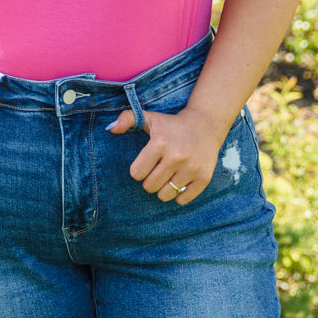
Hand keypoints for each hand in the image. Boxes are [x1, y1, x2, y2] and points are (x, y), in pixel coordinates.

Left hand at [106, 104, 227, 203]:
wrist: (206, 125)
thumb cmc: (171, 125)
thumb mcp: (149, 117)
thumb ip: (127, 119)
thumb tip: (110, 128)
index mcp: (160, 142)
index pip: (137, 173)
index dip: (139, 169)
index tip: (147, 162)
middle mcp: (177, 156)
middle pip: (149, 187)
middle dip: (150, 180)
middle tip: (158, 169)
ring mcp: (192, 168)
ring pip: (165, 195)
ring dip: (164, 188)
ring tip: (169, 175)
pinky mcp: (204, 178)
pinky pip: (182, 200)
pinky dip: (179, 195)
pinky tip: (181, 180)